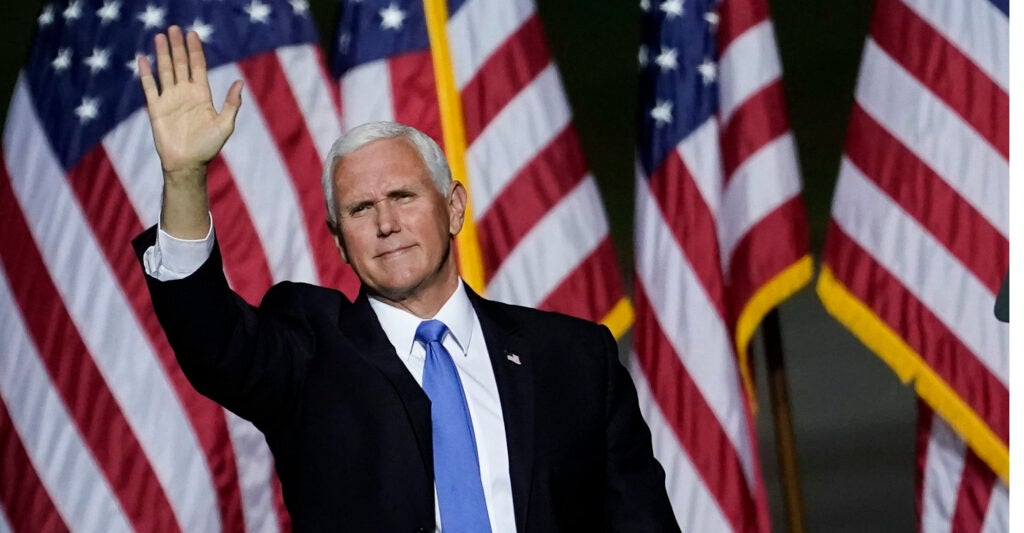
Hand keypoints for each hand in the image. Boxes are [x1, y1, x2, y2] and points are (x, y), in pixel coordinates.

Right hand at [139, 25, 242, 180]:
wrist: (187, 163)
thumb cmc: (208, 147)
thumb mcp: (225, 125)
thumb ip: (231, 103)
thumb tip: (240, 82)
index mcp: (202, 95)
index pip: (198, 66)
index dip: (195, 50)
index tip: (193, 34)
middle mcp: (185, 93)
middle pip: (181, 64)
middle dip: (178, 46)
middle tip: (174, 28)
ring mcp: (170, 99)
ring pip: (165, 70)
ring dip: (162, 54)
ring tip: (160, 36)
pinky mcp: (156, 108)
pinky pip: (149, 87)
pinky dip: (146, 73)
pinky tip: (143, 59)